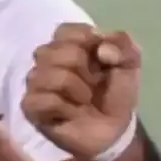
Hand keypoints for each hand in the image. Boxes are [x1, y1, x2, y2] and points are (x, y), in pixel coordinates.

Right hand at [22, 23, 140, 160]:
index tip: (103, 58)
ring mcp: (36, 84)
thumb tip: (102, 50)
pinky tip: (71, 113)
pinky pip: (40, 99)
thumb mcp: (129, 62)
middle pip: (54, 50)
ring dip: (75, 89)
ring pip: (48, 75)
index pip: (64, 31)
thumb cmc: (116, 93)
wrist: (115, 129)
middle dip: (83, 68)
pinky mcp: (31, 108)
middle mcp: (47, 60)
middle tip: (94, 84)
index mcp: (67, 44)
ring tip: (85, 100)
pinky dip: (62, 107)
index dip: (86, 42)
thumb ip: (123, 44)